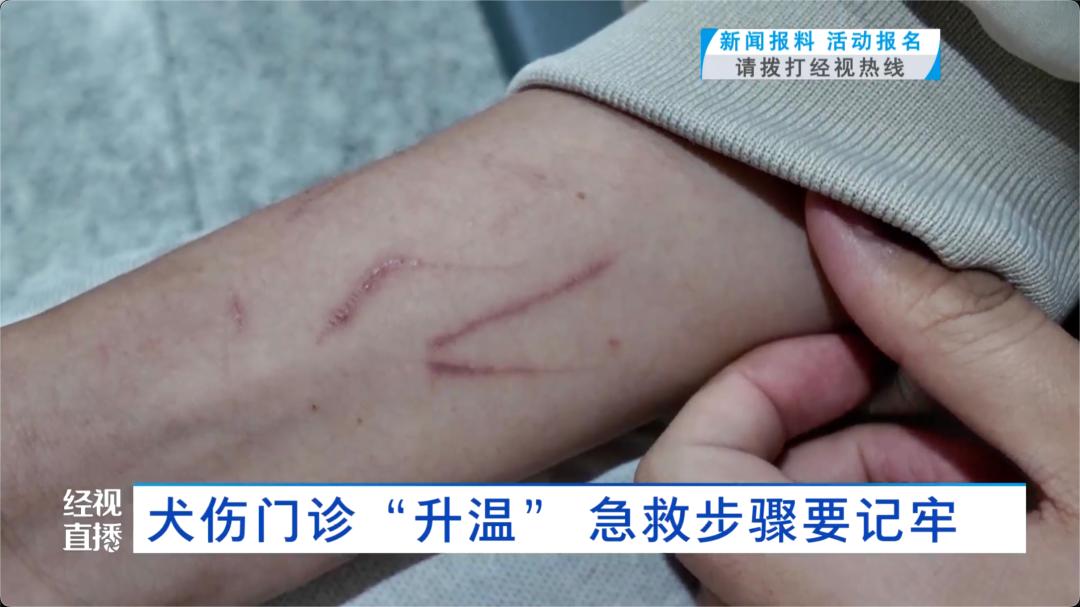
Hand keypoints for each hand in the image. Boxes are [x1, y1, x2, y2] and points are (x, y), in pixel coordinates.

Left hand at [636, 193, 1078, 604]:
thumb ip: (969, 339)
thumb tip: (849, 225)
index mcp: (841, 603)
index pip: (683, 487)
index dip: (743, 394)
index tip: (852, 355)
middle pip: (747, 503)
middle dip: (848, 437)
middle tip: (971, 423)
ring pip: (794, 541)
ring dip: (888, 487)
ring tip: (1008, 485)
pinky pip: (835, 578)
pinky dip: (901, 536)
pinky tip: (1001, 531)